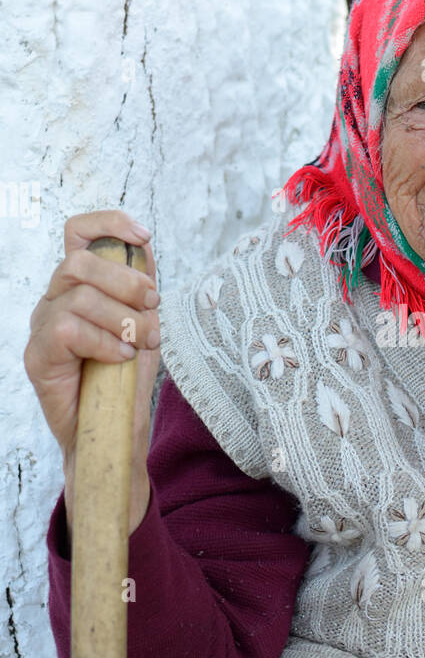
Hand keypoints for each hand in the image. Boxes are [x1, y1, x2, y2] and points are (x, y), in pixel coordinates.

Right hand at [24, 209, 160, 535]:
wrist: (110, 433)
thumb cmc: (125, 379)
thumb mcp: (142, 325)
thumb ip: (139, 289)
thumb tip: (144, 247)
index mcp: (78, 286)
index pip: (78, 233)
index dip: (109, 223)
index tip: (144, 236)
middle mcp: (54, 300)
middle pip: (81, 260)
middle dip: (128, 281)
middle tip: (153, 309)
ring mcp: (41, 327)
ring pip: (80, 295)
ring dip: (123, 318)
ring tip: (140, 343)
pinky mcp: (37, 357)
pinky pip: (69, 329)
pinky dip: (105, 341)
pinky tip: (120, 358)